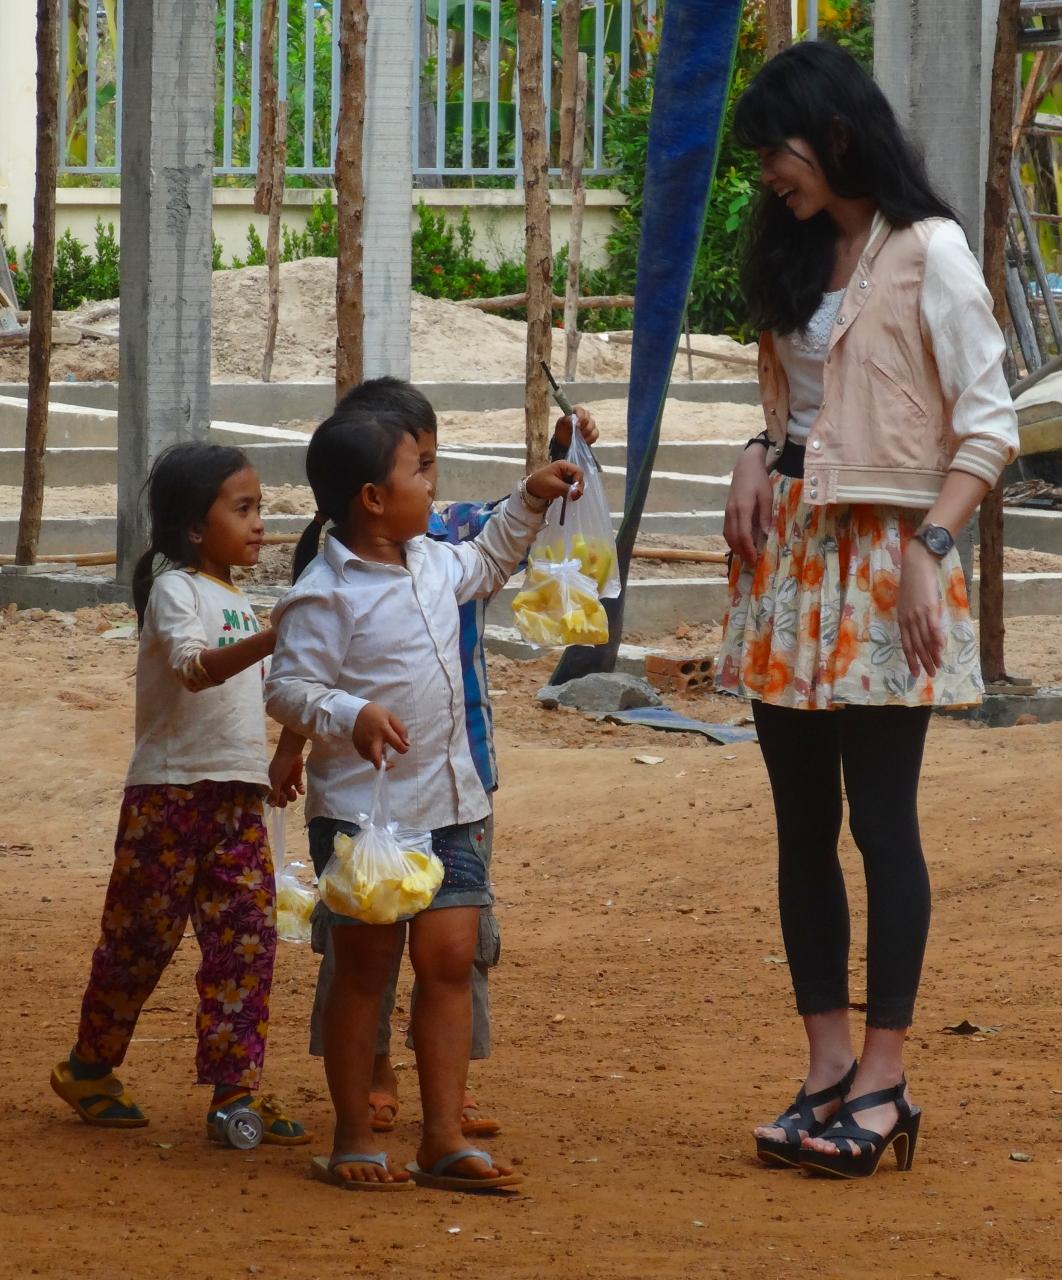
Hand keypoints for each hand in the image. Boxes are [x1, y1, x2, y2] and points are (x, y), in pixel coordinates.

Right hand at [268, 749, 304, 807]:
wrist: (290, 753)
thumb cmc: (280, 766)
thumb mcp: (275, 780)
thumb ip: (274, 793)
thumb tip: (272, 806)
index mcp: (271, 785)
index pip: (271, 798)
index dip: (275, 802)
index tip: (278, 801)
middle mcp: (279, 785)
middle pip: (281, 799)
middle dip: (284, 800)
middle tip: (285, 796)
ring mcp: (288, 782)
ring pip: (290, 795)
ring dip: (292, 796)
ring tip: (293, 791)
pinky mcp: (297, 778)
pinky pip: (299, 788)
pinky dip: (301, 790)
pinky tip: (301, 790)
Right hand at [353, 702, 409, 768]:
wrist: (355, 711)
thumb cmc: (376, 713)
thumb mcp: (391, 717)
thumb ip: (401, 729)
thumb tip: (407, 743)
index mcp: (384, 730)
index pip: (398, 745)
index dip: (404, 748)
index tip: (404, 747)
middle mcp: (373, 740)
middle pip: (377, 759)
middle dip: (384, 765)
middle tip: (391, 764)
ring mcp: (363, 744)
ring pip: (371, 759)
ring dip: (379, 759)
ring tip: (382, 750)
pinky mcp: (357, 746)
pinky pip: (365, 755)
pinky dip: (371, 755)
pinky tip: (374, 748)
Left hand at [526, 459, 584, 501]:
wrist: (531, 490)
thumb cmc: (540, 484)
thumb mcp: (554, 486)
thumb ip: (567, 489)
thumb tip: (578, 493)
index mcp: (563, 465)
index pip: (578, 471)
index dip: (578, 481)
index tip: (575, 491)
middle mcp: (566, 469)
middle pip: (579, 477)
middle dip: (578, 487)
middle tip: (573, 497)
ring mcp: (566, 476)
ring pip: (577, 483)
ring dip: (575, 491)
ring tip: (570, 498)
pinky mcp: (564, 483)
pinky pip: (573, 488)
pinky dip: (572, 493)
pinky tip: (568, 498)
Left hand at [551, 405, 598, 450]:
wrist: (564, 442)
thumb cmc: (562, 431)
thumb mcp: (561, 424)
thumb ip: (566, 420)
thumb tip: (571, 418)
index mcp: (576, 412)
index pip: (580, 410)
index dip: (580, 416)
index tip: (576, 424)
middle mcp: (585, 417)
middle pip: (588, 419)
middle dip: (582, 426)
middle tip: (576, 431)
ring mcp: (590, 425)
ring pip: (592, 427)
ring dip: (585, 433)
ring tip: (578, 437)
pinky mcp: (594, 433)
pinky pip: (595, 435)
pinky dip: (589, 439)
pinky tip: (583, 441)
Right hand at [723, 447, 772, 563]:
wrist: (745, 467)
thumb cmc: (758, 480)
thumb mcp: (767, 496)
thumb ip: (765, 515)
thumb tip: (767, 534)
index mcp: (743, 508)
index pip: (743, 534)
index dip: (749, 549)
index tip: (755, 558)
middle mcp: (732, 512)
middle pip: (733, 538)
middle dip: (742, 552)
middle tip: (752, 562)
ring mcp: (727, 512)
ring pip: (728, 535)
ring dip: (736, 547)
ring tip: (746, 555)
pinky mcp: (727, 512)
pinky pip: (727, 530)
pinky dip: (732, 540)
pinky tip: (740, 544)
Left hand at [898, 540, 944, 676]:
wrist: (916, 566)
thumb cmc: (913, 584)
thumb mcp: (907, 604)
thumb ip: (912, 618)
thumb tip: (921, 631)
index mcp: (902, 620)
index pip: (906, 644)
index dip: (911, 659)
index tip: (915, 672)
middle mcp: (909, 619)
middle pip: (916, 645)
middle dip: (923, 662)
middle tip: (930, 675)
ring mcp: (919, 614)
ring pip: (924, 639)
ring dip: (932, 655)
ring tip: (937, 667)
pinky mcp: (929, 608)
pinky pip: (933, 627)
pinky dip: (936, 640)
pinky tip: (940, 650)